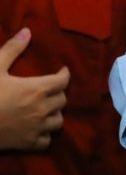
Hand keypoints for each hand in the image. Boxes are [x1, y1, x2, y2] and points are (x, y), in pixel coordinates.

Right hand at [0, 28, 69, 150]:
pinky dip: (45, 135)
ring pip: (58, 121)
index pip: (62, 81)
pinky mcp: (28, 143)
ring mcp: (36, 128)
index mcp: (36, 89)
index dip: (64, 74)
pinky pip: (46, 141)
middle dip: (57, 93)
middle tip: (49, 89)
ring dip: (54, 114)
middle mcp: (42, 108)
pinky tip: (37, 129)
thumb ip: (12, 49)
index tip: (62, 71)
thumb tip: (27, 31)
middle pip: (62, 100)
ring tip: (45, 108)